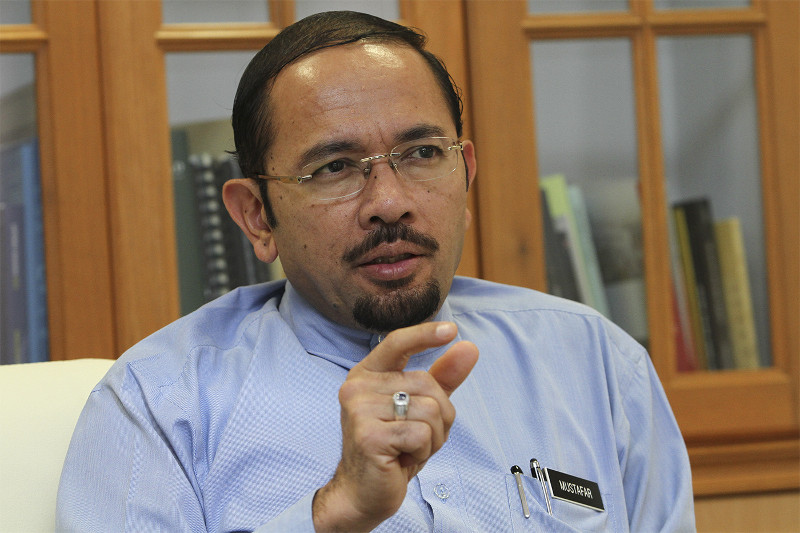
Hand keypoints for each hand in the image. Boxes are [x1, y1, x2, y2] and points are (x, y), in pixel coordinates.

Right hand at [312, 321, 478, 531]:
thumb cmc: (392, 449)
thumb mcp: (420, 409)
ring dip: (432, 437)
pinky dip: (423, 451)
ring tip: (408, 448)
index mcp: (367, 374)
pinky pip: (422, 434)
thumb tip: (469, 347)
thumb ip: (442, 377)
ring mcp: (360, 410)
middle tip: (416, 438)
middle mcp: (358, 387)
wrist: (363, 493)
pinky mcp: (369, 435)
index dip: (425, 333)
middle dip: (439, 416)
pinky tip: (402, 459)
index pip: (397, 342)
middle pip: (427, 384)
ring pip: (429, 410)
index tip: (451, 330)